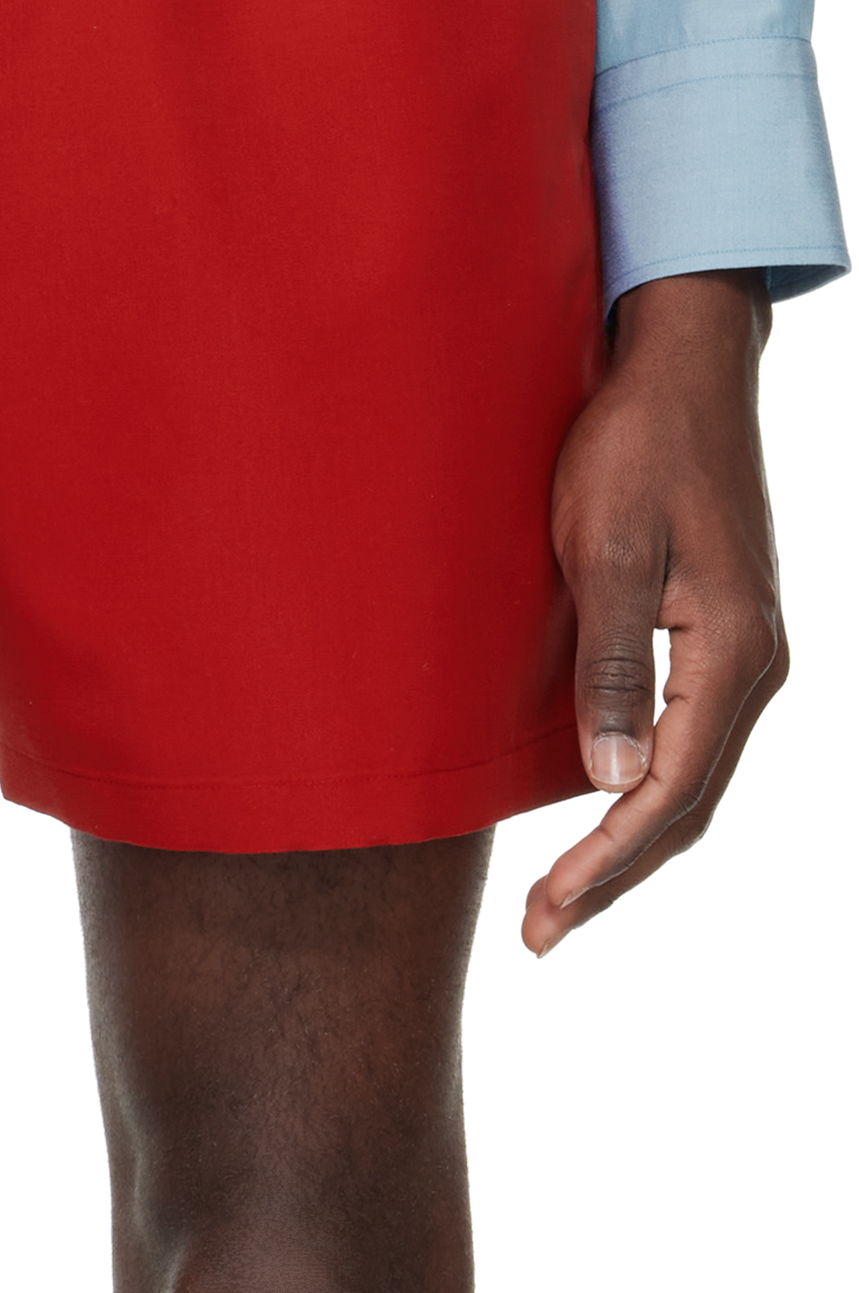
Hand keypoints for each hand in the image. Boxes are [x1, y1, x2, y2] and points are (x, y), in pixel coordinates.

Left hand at [523, 270, 783, 954]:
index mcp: (732, 652)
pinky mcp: (720, 631)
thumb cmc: (636, 440)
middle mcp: (753, 663)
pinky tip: (599, 813)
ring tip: (561, 898)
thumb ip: (610, 665)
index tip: (545, 913)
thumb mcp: (606, 549)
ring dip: (628, 843)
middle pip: (687, 805)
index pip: (670, 793)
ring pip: (691, 779)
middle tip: (540, 933)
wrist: (685, 360)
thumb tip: (613, 783)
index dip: (604, 863)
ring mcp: (743, 649)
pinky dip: (644, 792)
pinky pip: (688, 739)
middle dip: (613, 875)